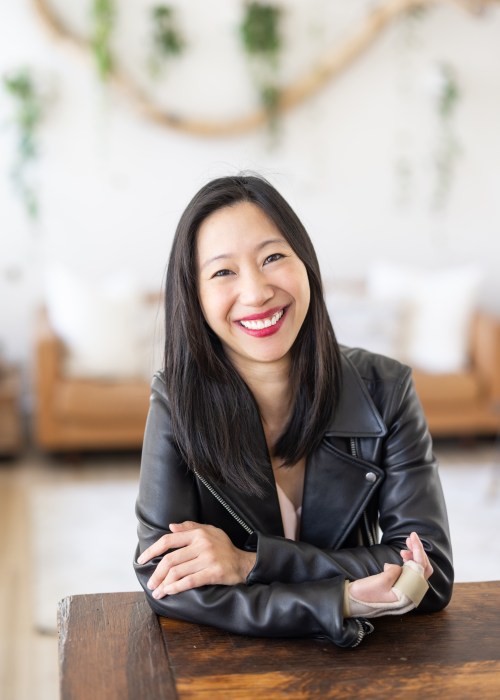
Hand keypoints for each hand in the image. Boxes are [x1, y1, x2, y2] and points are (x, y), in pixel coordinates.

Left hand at [137, 521, 256, 598]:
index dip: (152, 550)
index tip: (142, 560)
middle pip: (170, 559)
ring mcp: (208, 559)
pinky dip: (176, 587)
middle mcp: (202, 544)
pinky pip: (189, 581)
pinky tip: (169, 592)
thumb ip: (190, 528)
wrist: (244, 563)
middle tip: (151, 584)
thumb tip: (171, 526)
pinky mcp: (213, 572)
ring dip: (164, 584)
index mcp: (198, 534)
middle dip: (156, 573)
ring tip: (158, 592)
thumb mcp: (210, 531)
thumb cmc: (224, 547)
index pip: (169, 540)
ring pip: (178, 572)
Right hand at [349, 531, 432, 604]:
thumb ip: (394, 572)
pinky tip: (402, 556)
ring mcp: (406, 591)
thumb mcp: (380, 581)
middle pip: (423, 569)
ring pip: (417, 570)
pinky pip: (410, 572)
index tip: (412, 537)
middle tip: (410, 538)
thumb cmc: (365, 594)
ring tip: (404, 546)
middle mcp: (410, 594)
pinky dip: (408, 562)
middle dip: (418, 552)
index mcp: (408, 595)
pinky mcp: (400, 587)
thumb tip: (399, 567)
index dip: (418, 551)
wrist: (353, 602)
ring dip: (413, 556)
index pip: (420, 569)